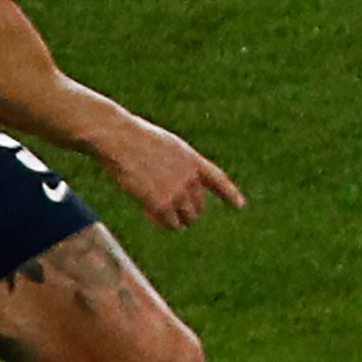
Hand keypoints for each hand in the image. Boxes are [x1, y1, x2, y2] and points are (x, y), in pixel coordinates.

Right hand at [93, 112, 244, 230]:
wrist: (120, 139)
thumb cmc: (134, 139)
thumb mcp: (165, 147)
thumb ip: (175, 166)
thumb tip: (174, 189)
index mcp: (192, 159)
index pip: (217, 179)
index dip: (230, 193)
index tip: (240, 205)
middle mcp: (190, 176)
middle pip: (200, 205)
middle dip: (189, 212)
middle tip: (172, 212)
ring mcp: (178, 190)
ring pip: (188, 218)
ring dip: (177, 220)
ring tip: (159, 214)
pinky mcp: (161, 203)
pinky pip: (170, 223)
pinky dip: (162, 222)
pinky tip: (148, 213)